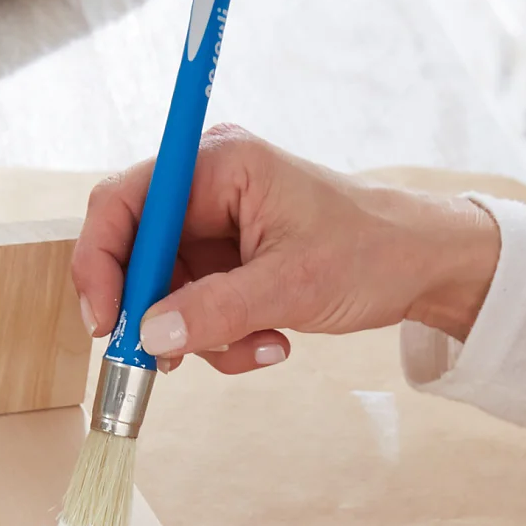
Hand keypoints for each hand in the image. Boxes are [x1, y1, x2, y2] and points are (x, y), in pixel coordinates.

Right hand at [70, 124, 500, 375]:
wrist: (423, 265)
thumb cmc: (372, 251)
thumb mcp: (292, 285)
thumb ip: (216, 309)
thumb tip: (150, 335)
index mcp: (219, 164)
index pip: (124, 202)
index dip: (102, 262)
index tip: (108, 322)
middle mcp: (209, 188)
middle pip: (137, 254)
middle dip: (155, 313)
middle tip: (171, 361)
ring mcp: (217, 227)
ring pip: (167, 292)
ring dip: (201, 335)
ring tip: (259, 346)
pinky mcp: (229, 261)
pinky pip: (197, 308)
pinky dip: (223, 337)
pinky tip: (271, 342)